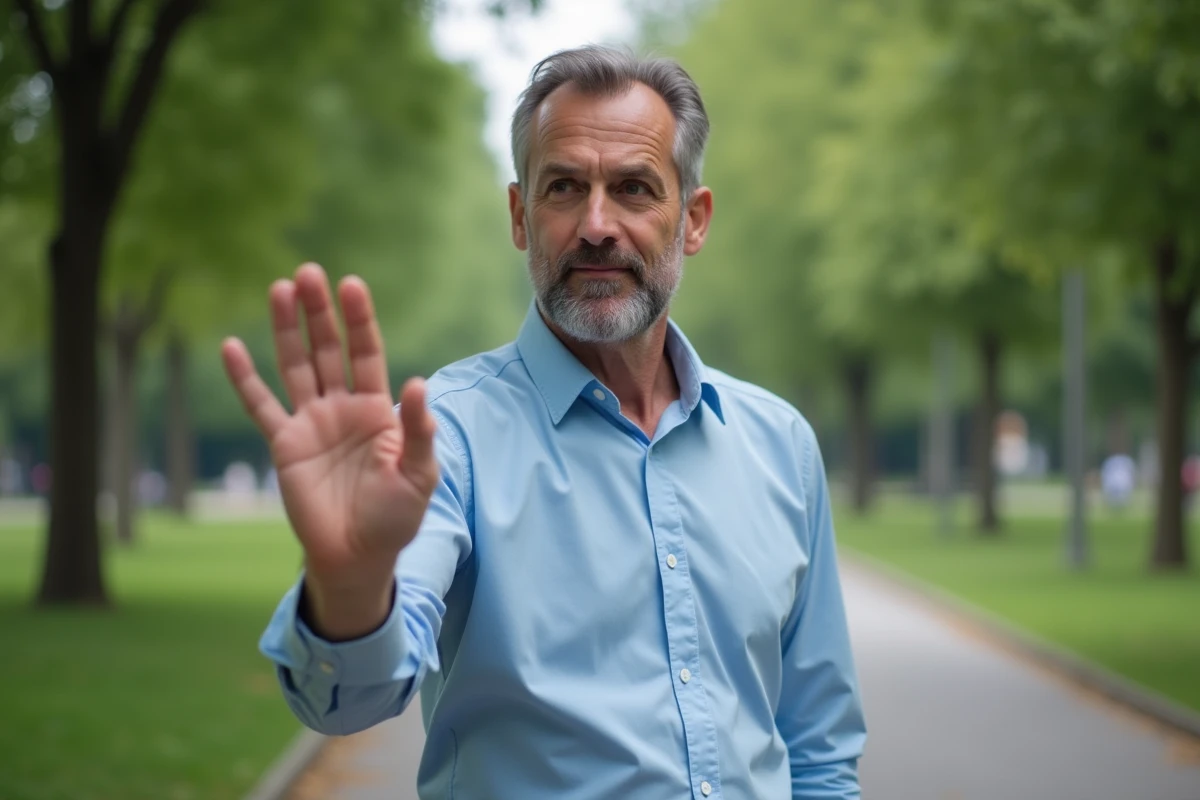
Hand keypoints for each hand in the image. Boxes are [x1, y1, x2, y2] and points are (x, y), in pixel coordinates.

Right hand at [221, 263, 438, 633]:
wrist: (358, 555)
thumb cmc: (395, 517)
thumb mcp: (419, 474)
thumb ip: (419, 430)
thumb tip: (420, 383)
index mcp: (377, 409)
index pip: (366, 353)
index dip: (359, 320)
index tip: (351, 284)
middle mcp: (342, 407)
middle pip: (327, 349)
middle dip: (319, 313)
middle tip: (308, 272)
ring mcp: (310, 423)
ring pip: (294, 366)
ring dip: (286, 329)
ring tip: (279, 289)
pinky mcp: (284, 445)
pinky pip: (261, 406)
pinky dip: (244, 379)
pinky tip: (230, 346)